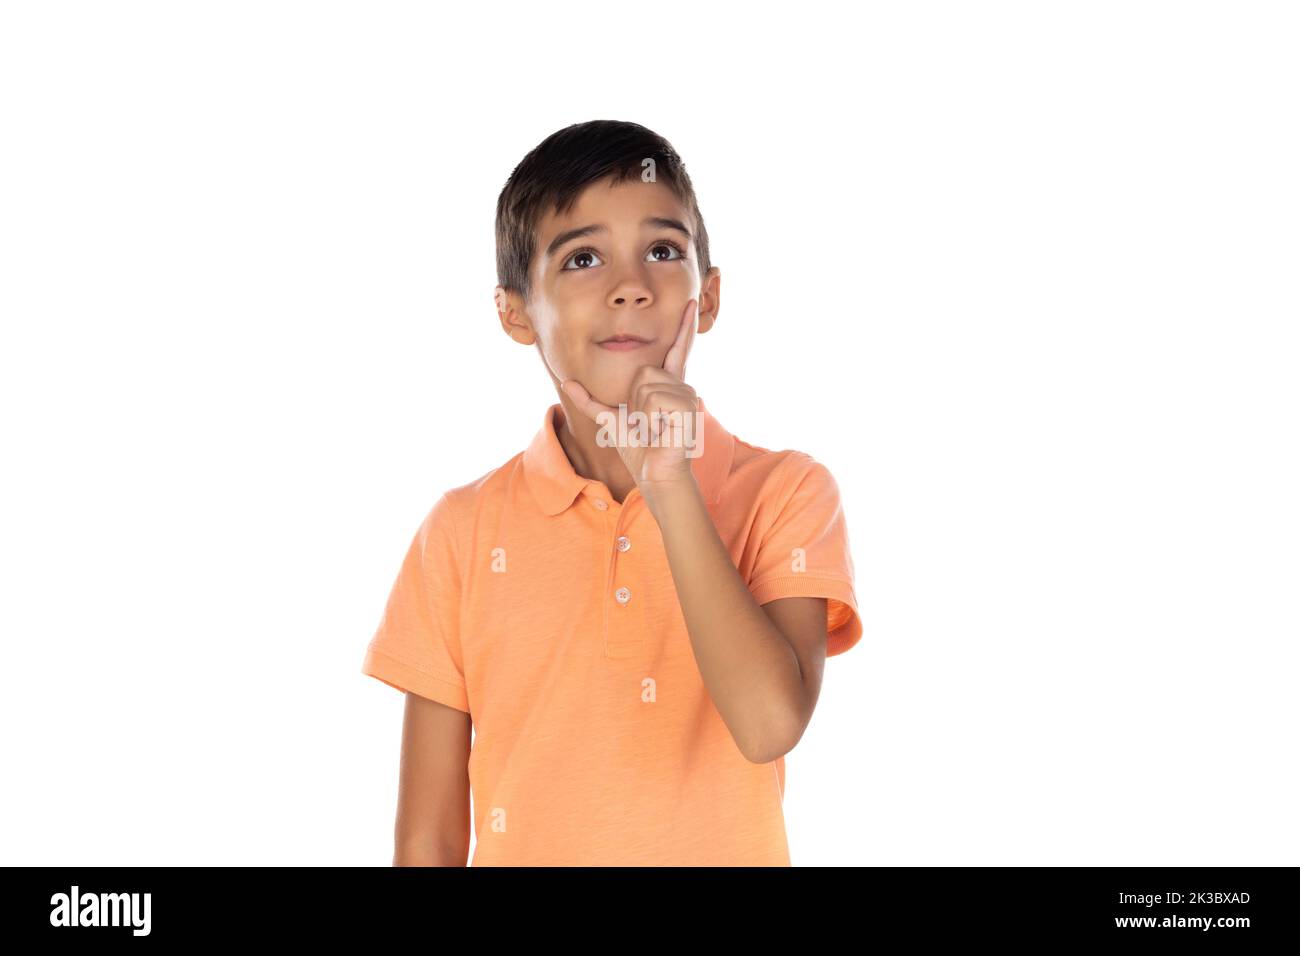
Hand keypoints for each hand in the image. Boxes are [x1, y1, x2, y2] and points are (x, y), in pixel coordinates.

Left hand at [561, 298, 700, 499]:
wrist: (656, 475)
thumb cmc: (640, 450)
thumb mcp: (610, 421)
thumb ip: (590, 401)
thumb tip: (566, 382)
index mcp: (667, 386)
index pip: (676, 351)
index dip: (683, 328)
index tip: (690, 303)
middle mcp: (680, 387)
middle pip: (644, 371)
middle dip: (634, 399)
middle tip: (645, 424)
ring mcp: (687, 396)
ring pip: (647, 383)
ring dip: (642, 411)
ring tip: (654, 429)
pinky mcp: (688, 407)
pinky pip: (655, 398)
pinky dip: (650, 418)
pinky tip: (660, 431)